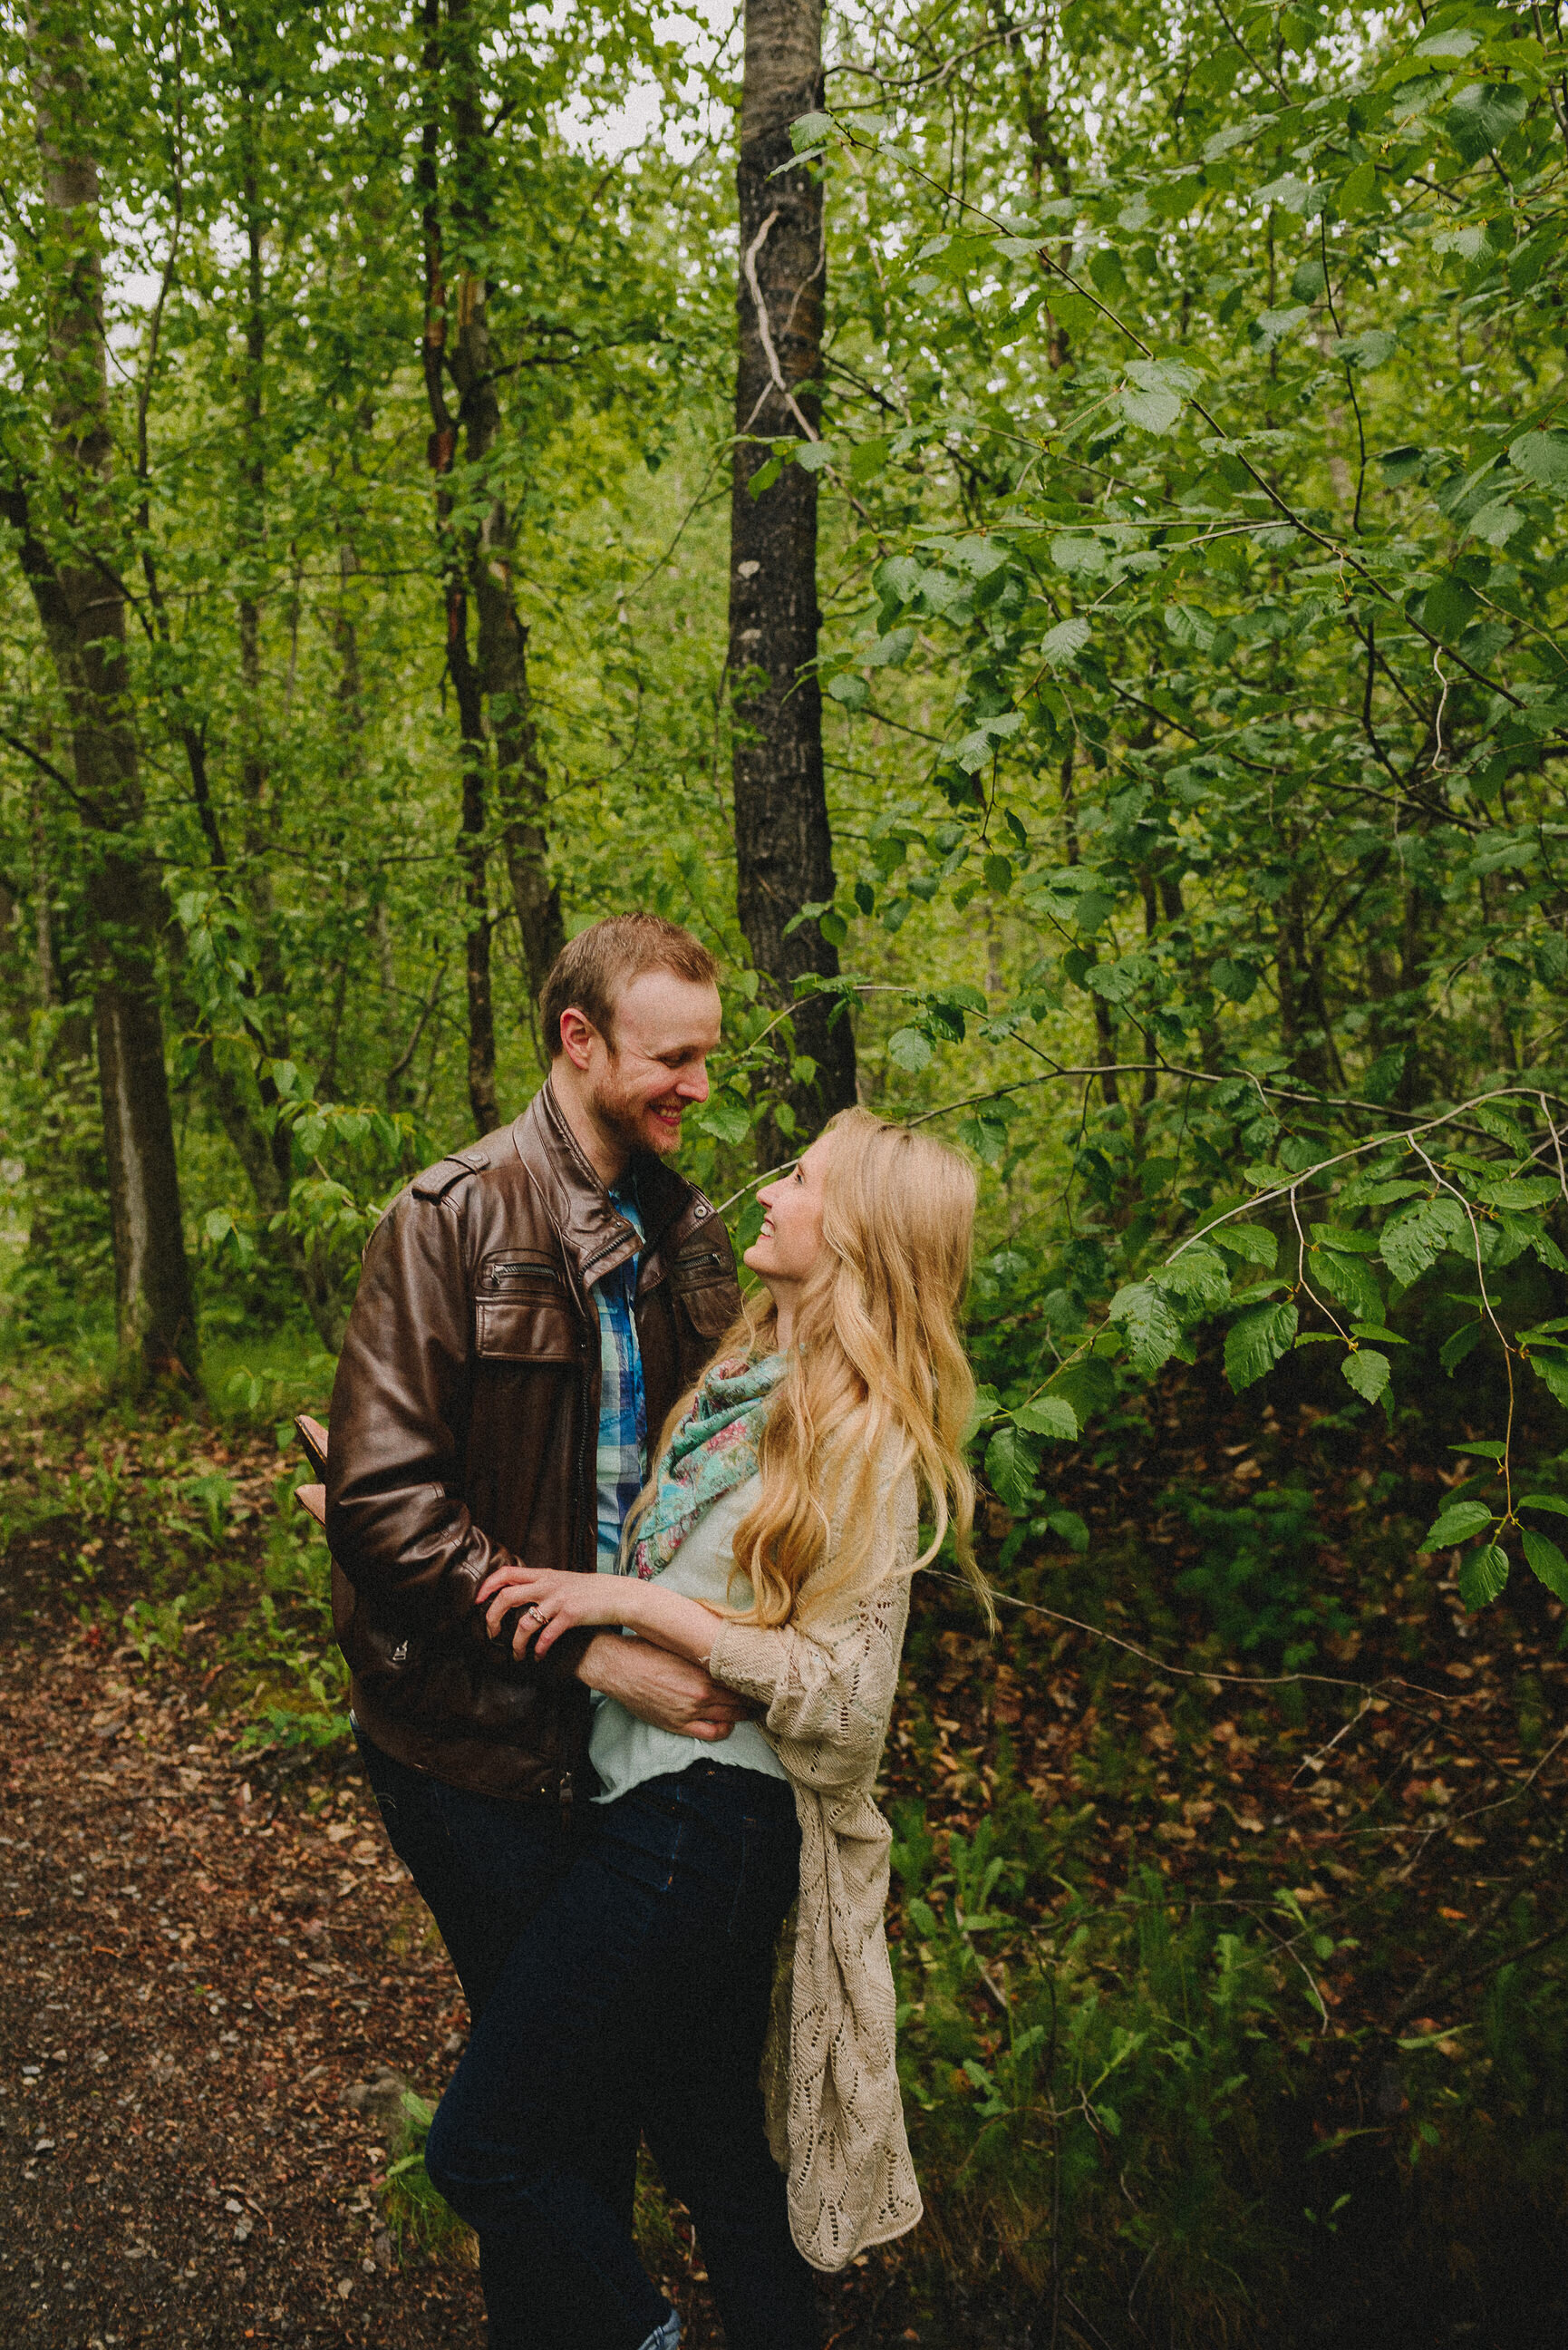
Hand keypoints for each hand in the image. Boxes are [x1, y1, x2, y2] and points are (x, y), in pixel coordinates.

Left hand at [474, 1562, 629, 1659]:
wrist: (618, 1595)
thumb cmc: (590, 1591)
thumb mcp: (563, 1580)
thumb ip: (542, 1584)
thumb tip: (519, 1591)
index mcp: (543, 1575)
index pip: (506, 1573)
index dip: (488, 1585)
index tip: (477, 1600)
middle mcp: (548, 1585)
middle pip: (507, 1596)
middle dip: (493, 1617)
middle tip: (491, 1633)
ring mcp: (559, 1599)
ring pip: (524, 1622)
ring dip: (516, 1643)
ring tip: (517, 1655)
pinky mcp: (571, 1615)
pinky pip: (546, 1635)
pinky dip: (539, 1649)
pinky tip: (538, 1656)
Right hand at [575, 1632, 751, 1742]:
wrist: (619, 1666)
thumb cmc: (648, 1650)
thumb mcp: (681, 1646)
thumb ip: (705, 1653)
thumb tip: (726, 1649)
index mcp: (705, 1669)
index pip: (742, 1679)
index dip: (755, 1680)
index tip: (763, 1679)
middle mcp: (703, 1692)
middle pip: (740, 1700)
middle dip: (754, 1699)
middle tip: (763, 1697)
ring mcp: (691, 1711)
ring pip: (730, 1717)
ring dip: (744, 1714)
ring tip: (752, 1711)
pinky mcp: (678, 1724)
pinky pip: (711, 1733)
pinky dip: (724, 1730)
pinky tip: (729, 1725)